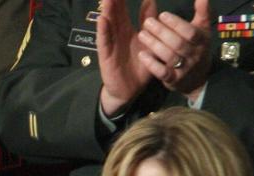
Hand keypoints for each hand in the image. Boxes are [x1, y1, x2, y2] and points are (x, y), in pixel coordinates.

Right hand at [97, 0, 157, 115]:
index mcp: (126, 29)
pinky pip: (104, 42)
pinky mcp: (106, 56)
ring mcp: (110, 44)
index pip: (122, 9)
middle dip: (114, 0)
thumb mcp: (148, 42)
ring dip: (108, 10)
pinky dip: (103, 31)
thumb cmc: (139, 66)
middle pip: (113, 13)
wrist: (129, 90)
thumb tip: (150, 0)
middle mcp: (116, 34)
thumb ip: (147, 21)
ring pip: (108, 24)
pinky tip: (102, 20)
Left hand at [137, 0, 210, 97]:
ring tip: (141, 34)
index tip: (162, 15)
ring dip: (154, 45)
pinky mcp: (173, 80)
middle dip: (161, 32)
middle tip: (147, 22)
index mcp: (201, 40)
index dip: (176, 23)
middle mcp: (194, 55)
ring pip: (169, 56)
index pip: (190, 32)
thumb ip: (201, 13)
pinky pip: (162, 73)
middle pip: (178, 43)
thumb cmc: (196, 48)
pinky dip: (152, 64)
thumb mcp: (201, 30)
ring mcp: (184, 69)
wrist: (197, 79)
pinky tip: (142, 54)